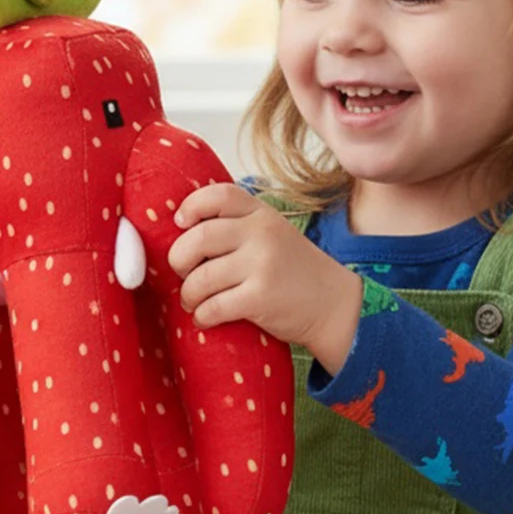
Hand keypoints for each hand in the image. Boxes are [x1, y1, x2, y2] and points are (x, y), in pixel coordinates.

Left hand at [168, 184, 362, 373]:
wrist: (334, 305)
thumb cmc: (295, 271)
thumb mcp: (273, 235)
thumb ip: (239, 227)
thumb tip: (183, 233)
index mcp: (262, 214)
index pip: (218, 195)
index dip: (191, 207)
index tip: (181, 225)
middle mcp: (261, 234)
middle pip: (199, 238)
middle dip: (179, 260)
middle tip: (182, 274)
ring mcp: (262, 265)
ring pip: (201, 278)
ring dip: (188, 294)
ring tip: (193, 301)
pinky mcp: (260, 297)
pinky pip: (213, 307)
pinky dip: (202, 316)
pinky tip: (205, 318)